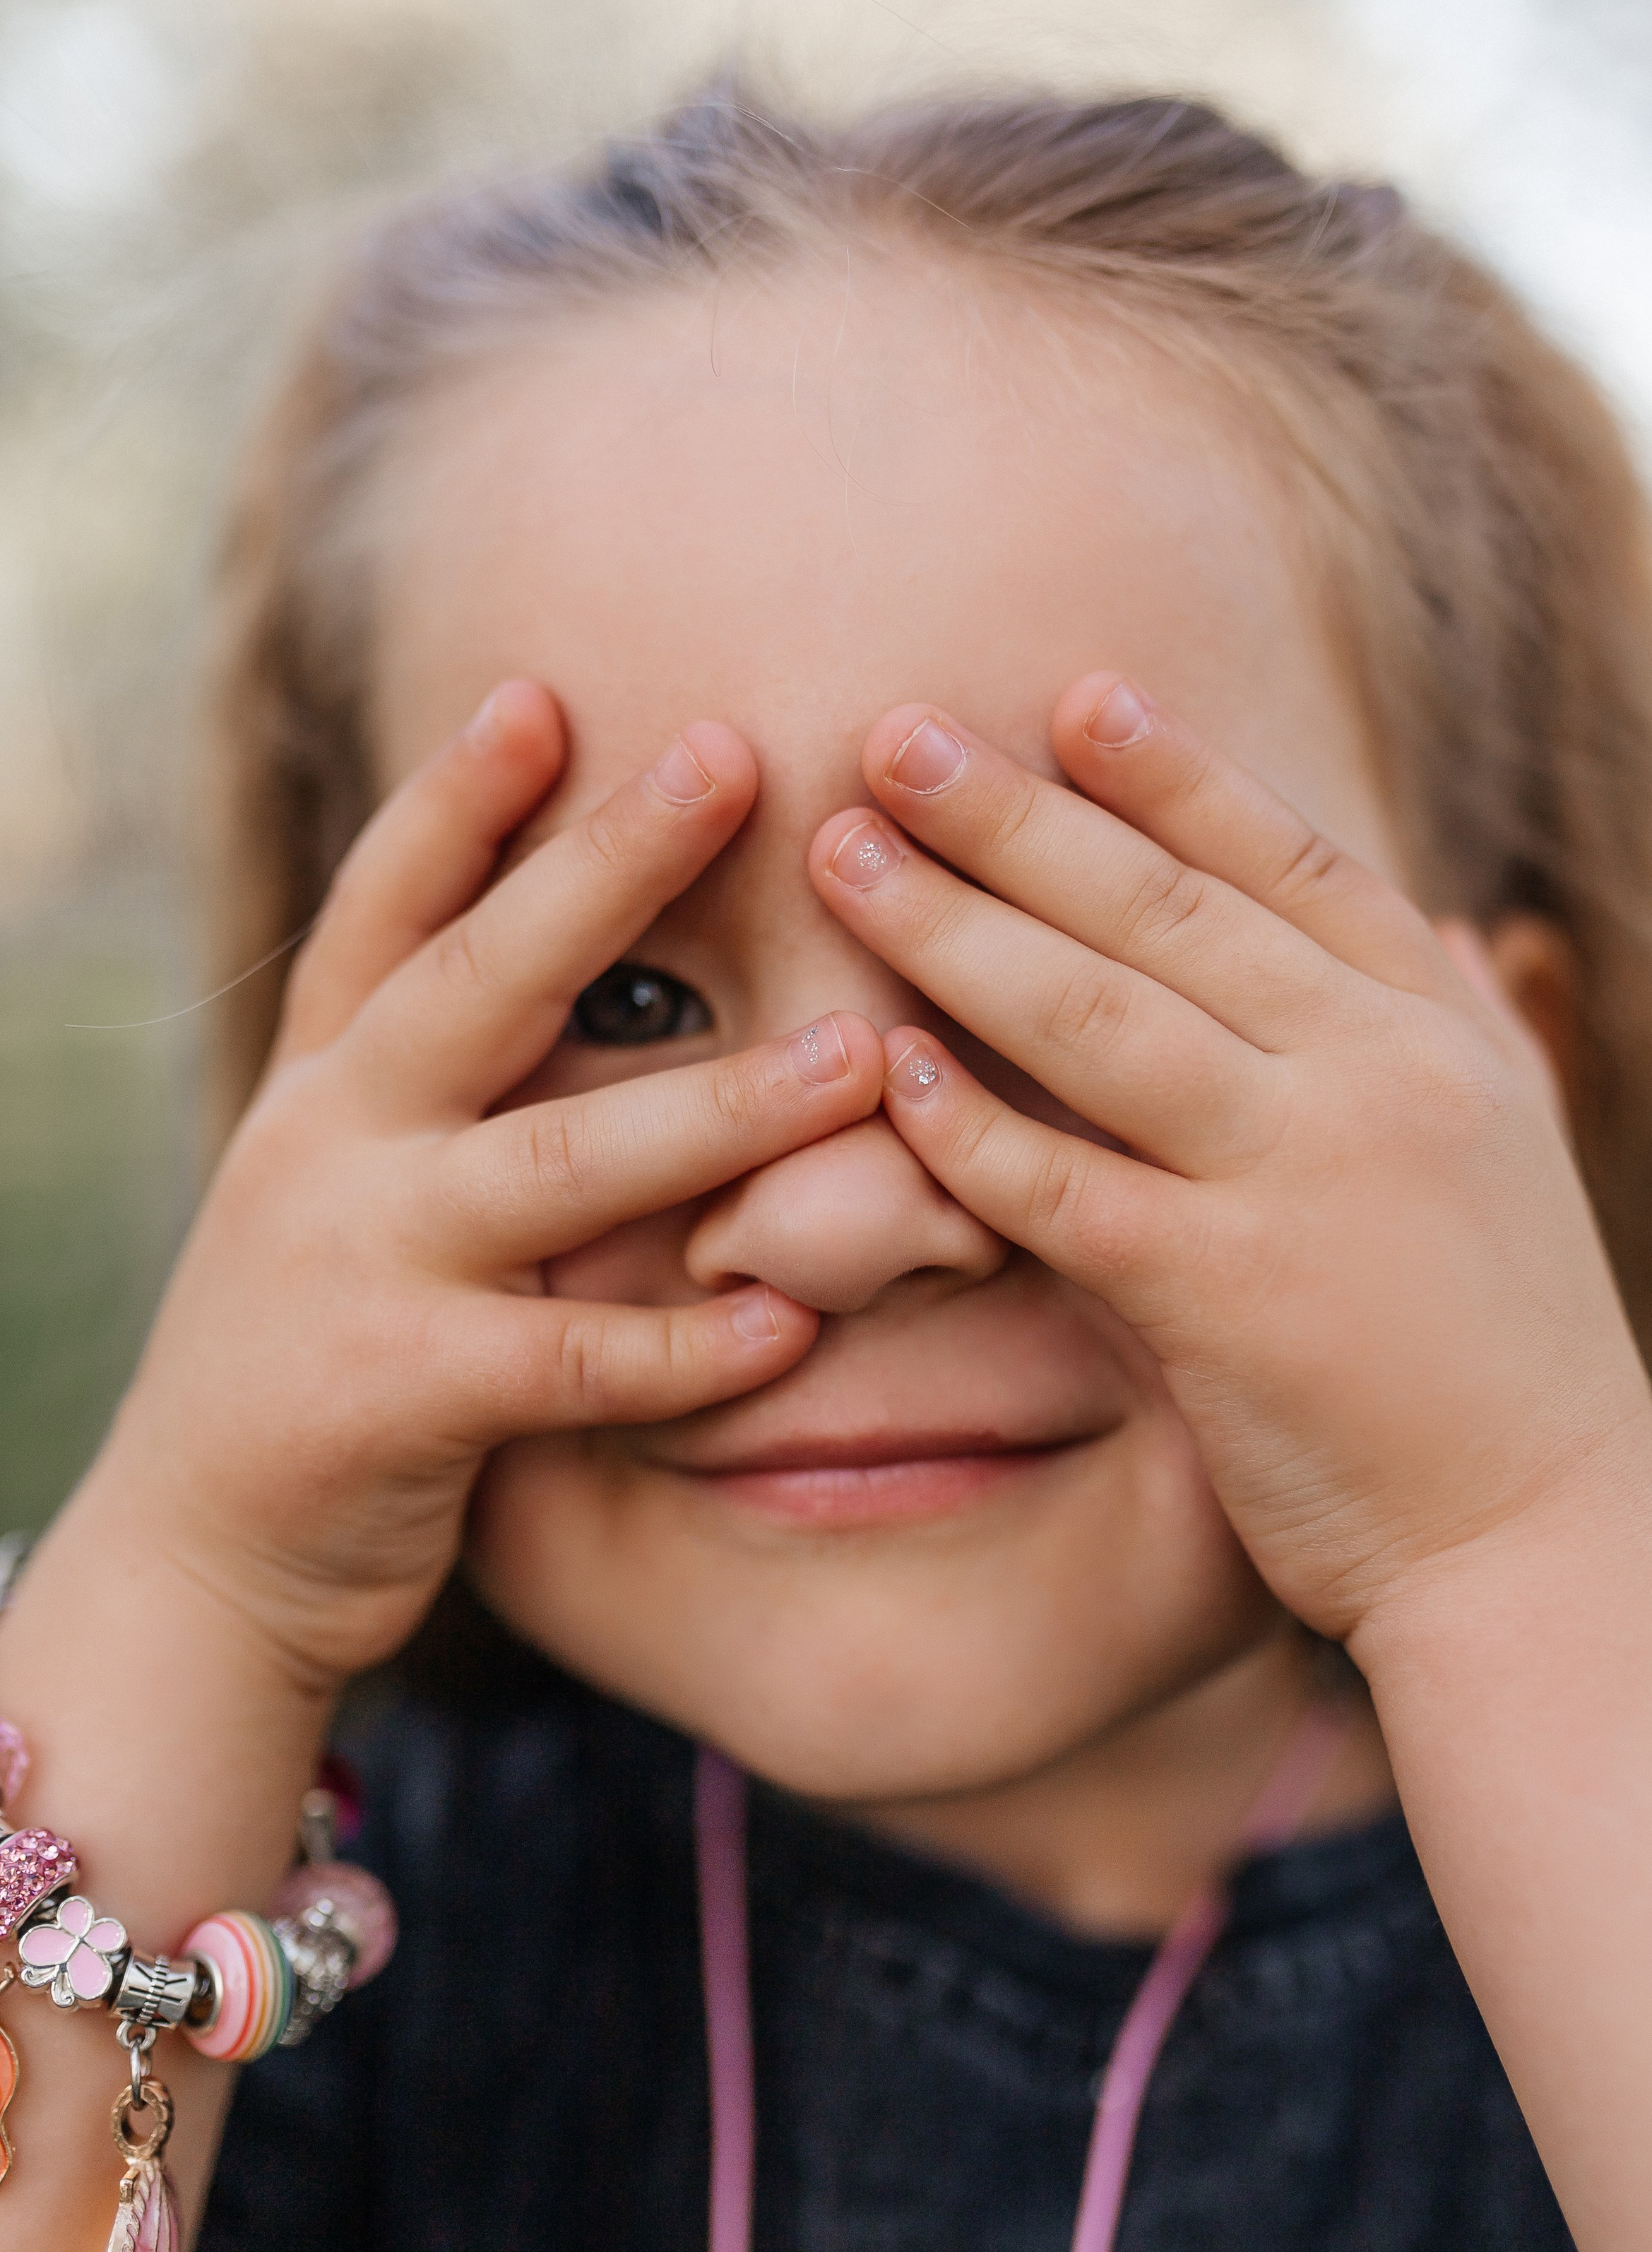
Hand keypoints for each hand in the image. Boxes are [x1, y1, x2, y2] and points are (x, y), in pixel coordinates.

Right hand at [94, 684, 881, 1682]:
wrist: (197, 1559)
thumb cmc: (309, 1361)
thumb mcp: (339, 1195)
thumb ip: (431, 1102)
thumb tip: (575, 994)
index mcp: (324, 1088)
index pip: (386, 911)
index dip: (457, 798)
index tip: (545, 691)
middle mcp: (329, 1146)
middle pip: (480, 978)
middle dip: (606, 864)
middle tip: (733, 754)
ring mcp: (358, 1263)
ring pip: (560, 1160)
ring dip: (718, 1109)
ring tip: (854, 1064)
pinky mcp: (399, 1392)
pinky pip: (573, 1358)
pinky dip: (685, 1344)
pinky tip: (789, 1322)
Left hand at [809, 675, 1651, 1642]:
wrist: (1549, 1546)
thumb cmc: (1514, 1360)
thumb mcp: (1524, 1156)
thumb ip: (1478, 1031)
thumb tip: (1461, 934)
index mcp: (1439, 1032)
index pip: (1291, 865)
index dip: (1175, 775)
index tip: (1072, 696)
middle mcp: (1374, 1078)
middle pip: (1165, 910)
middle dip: (1018, 815)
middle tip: (894, 736)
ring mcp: (1300, 1180)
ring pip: (1097, 1017)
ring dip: (956, 925)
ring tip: (845, 854)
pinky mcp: (1224, 1298)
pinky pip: (1064, 1187)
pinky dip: (969, 1127)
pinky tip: (886, 1069)